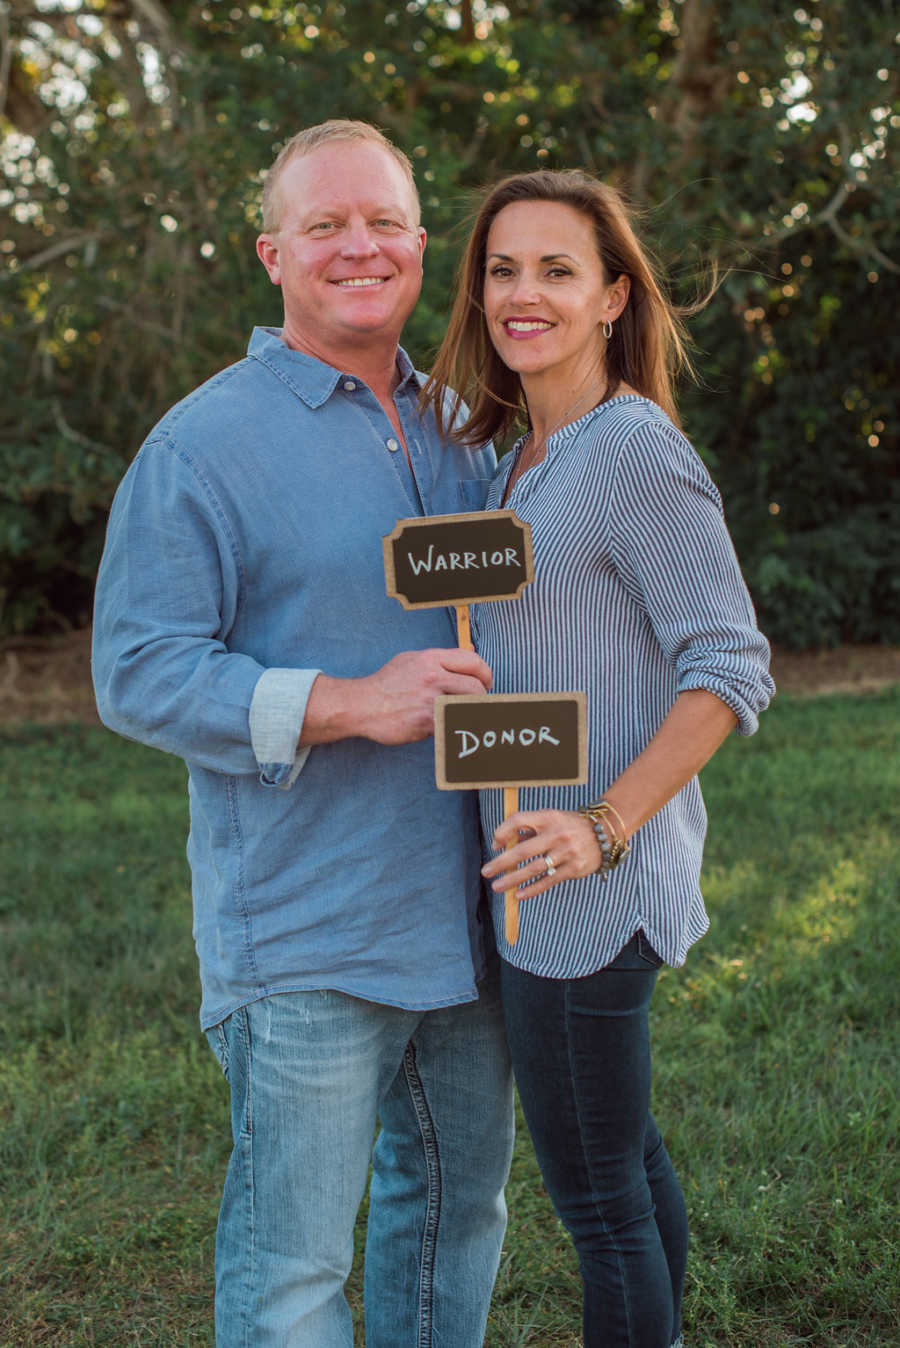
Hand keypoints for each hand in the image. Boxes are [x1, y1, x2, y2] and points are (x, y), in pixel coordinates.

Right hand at [348, 648, 492, 744]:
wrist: (363, 705)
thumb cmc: (388, 683)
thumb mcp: (412, 660)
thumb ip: (442, 659)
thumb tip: (472, 655)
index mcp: (431, 659)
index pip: (473, 662)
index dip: (485, 674)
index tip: (485, 683)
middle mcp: (432, 677)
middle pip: (476, 687)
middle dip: (481, 698)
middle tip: (476, 703)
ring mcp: (429, 700)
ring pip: (467, 707)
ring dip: (468, 713)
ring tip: (462, 715)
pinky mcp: (425, 722)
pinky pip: (451, 724)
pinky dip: (452, 726)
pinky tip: (445, 726)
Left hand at [481, 809, 602, 899]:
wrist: (605, 832)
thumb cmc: (570, 826)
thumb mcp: (551, 818)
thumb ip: (529, 829)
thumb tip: (503, 844)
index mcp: (548, 817)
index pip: (518, 820)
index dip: (503, 832)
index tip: (495, 844)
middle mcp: (557, 834)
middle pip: (523, 850)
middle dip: (501, 863)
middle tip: (486, 871)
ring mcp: (566, 852)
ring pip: (533, 869)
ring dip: (513, 879)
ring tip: (497, 887)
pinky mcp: (574, 868)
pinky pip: (549, 881)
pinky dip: (532, 889)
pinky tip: (519, 894)